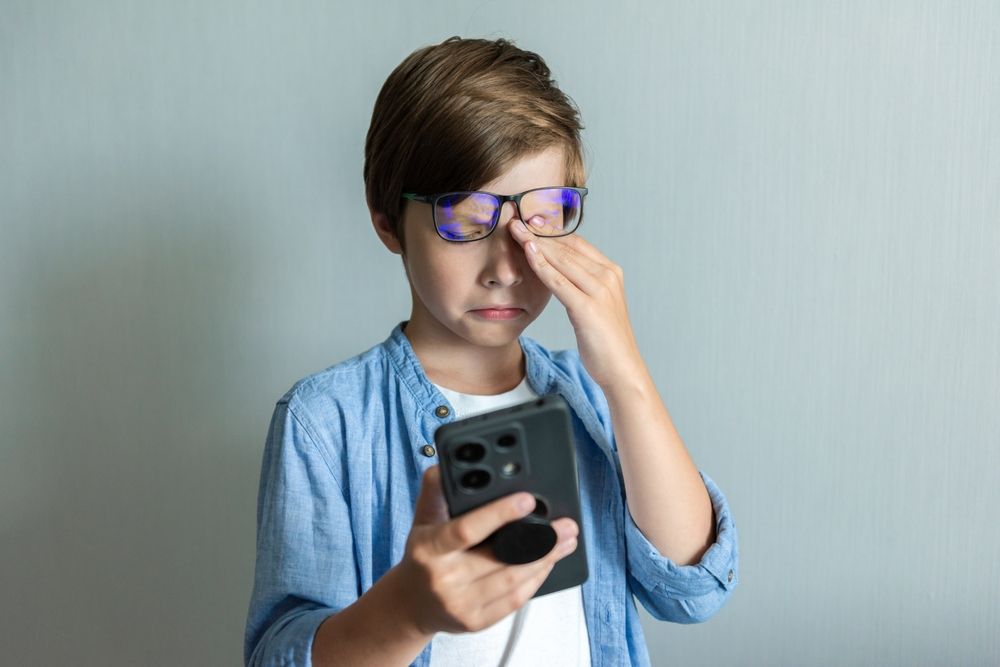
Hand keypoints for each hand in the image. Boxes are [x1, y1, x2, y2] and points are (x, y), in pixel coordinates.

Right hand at [393, 465, 578, 635]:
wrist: (410, 604)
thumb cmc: (422, 556)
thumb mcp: (422, 520)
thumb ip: (434, 491)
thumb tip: (444, 465)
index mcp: (429, 549)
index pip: (467, 529)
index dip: (499, 513)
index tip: (527, 499)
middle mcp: (444, 579)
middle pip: (501, 559)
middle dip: (541, 541)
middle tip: (566, 526)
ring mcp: (461, 604)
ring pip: (513, 580)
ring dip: (546, 560)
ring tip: (566, 542)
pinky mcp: (475, 622)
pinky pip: (514, 600)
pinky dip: (535, 580)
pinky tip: (548, 564)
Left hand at [509, 217, 644, 389]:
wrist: (622, 370)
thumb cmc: (606, 341)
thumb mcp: (594, 305)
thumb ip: (581, 285)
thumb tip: (559, 271)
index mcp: (610, 272)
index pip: (576, 243)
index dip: (551, 231)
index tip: (528, 222)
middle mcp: (607, 276)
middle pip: (567, 247)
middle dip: (539, 233)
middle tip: (515, 219)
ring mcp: (599, 291)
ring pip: (561, 260)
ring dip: (535, 244)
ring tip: (514, 230)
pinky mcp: (588, 308)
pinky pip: (559, 281)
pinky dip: (541, 266)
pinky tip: (527, 253)